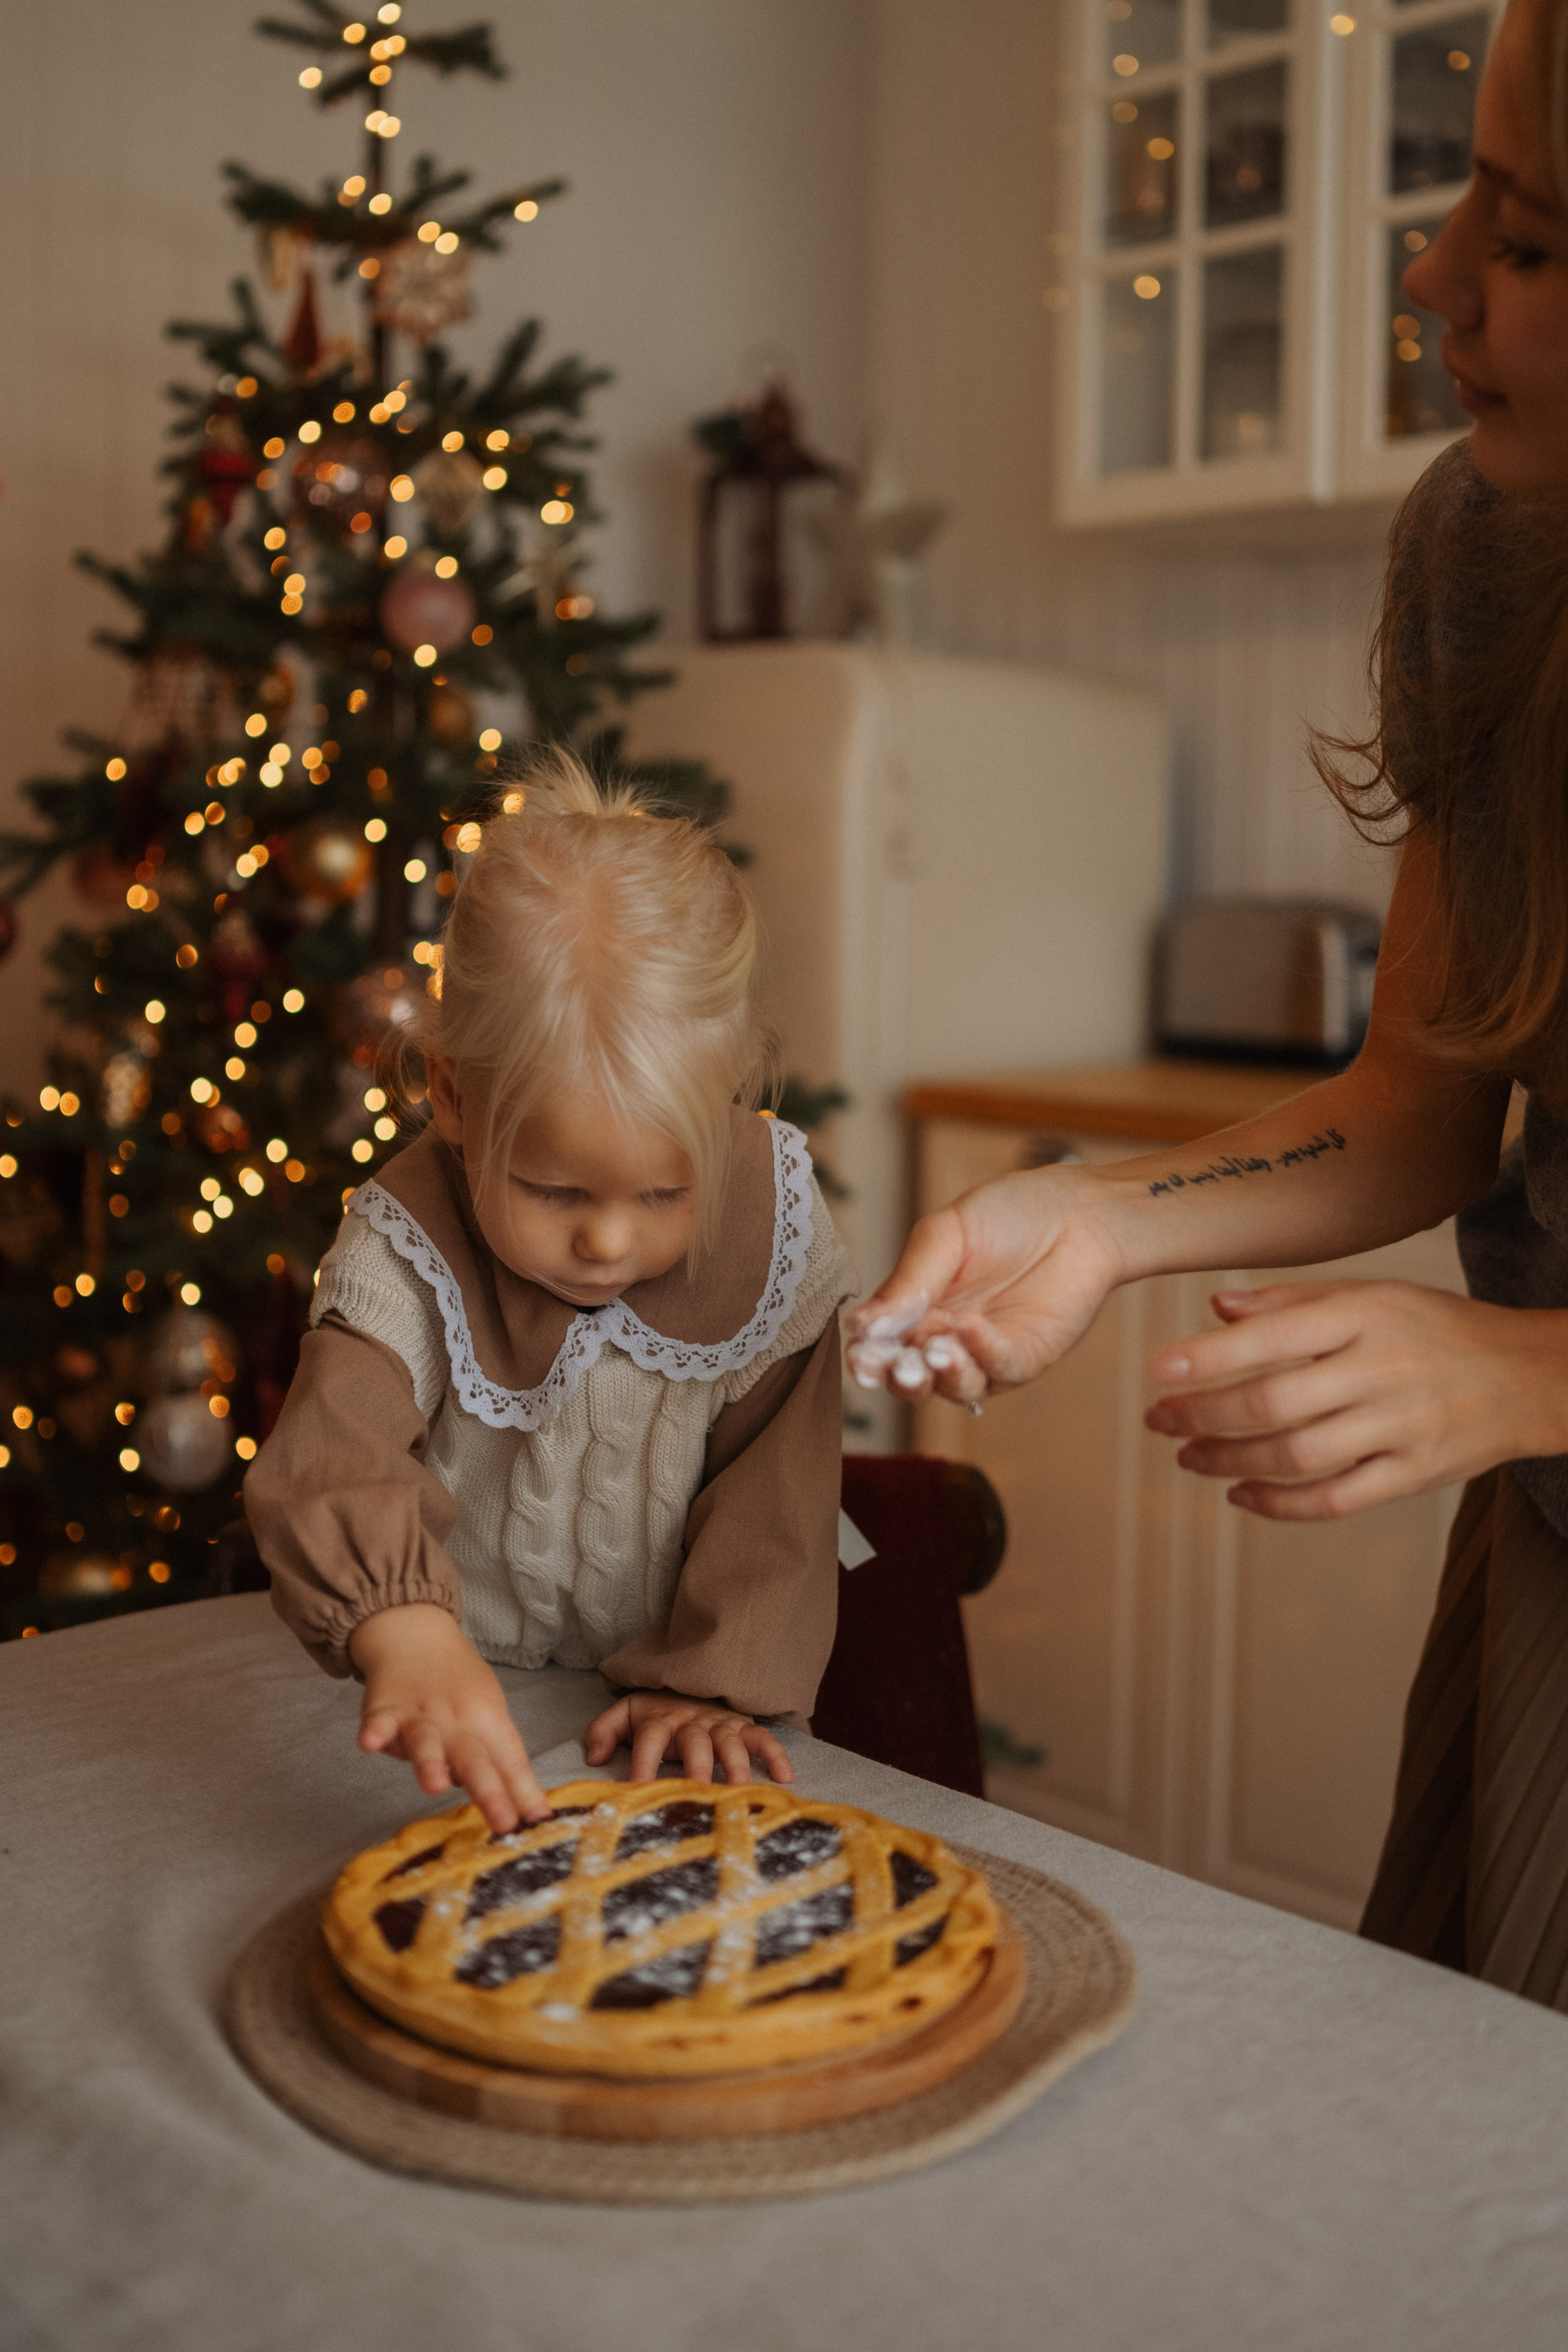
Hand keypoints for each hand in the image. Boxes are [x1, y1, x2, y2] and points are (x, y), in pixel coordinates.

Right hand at [349, 1603, 550, 1832]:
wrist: (417, 1636)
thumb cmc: (460, 1686)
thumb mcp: (489, 1716)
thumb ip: (498, 1759)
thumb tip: (523, 1807)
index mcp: (487, 1723)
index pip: (509, 1761)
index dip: (524, 1792)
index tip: (539, 1821)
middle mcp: (456, 1723)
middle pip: (474, 1760)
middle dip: (490, 1793)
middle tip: (504, 1823)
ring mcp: (419, 1718)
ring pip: (426, 1742)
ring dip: (430, 1763)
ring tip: (434, 1785)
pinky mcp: (384, 1712)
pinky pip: (378, 1724)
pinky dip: (374, 1733)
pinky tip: (369, 1743)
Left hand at [584, 1689, 793, 1785]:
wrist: (687, 1683)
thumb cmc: (654, 1712)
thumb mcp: (623, 1714)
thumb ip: (602, 1731)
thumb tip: (593, 1758)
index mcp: (659, 1721)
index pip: (649, 1741)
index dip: (643, 1764)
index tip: (638, 1791)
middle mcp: (690, 1722)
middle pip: (694, 1742)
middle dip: (697, 1765)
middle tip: (698, 1790)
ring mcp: (719, 1724)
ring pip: (729, 1742)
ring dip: (735, 1764)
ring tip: (740, 1789)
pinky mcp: (742, 1726)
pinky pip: (761, 1737)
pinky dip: (775, 1754)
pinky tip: (785, 1777)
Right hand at [844, 1164, 1123, 1404]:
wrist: (1079, 1211)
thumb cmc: (1010, 1214)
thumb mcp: (944, 1235)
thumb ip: (907, 1280)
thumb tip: (861, 1324)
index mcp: (916, 1308)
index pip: (881, 1346)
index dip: (867, 1356)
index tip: (859, 1354)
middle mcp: (945, 1338)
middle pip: (911, 1378)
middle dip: (898, 1376)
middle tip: (890, 1366)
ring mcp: (984, 1354)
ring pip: (954, 1387)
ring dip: (939, 1375)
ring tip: (935, 1351)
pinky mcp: (1025, 1359)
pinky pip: (999, 1368)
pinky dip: (982, 1352)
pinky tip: (969, 1326)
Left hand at [1144, 1280, 1567, 1519]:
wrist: (1527, 1376)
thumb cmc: (1432, 1328)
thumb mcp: (1370, 1295)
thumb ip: (1292, 1300)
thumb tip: (1218, 1307)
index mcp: (1365, 1316)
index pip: (1272, 1336)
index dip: (1209, 1357)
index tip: (1158, 1370)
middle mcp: (1381, 1370)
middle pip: (1275, 1401)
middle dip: (1204, 1416)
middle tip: (1158, 1420)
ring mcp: (1400, 1428)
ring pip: (1298, 1455)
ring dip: (1230, 1461)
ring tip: (1188, 1456)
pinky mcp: (1414, 1476)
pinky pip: (1337, 1500)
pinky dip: (1281, 1505)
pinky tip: (1241, 1495)